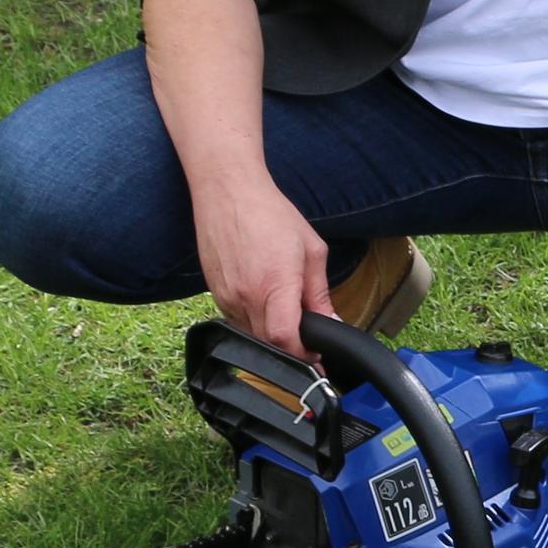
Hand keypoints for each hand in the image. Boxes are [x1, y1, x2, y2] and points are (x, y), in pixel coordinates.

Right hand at [191, 168, 333, 356]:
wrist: (228, 192)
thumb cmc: (271, 214)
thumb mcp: (311, 250)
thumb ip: (320, 293)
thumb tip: (333, 322)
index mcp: (274, 284)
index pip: (285, 339)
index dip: (303, 354)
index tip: (316, 352)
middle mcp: (246, 296)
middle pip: (269, 344)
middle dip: (291, 347)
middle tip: (307, 337)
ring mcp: (226, 297)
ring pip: (251, 336)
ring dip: (271, 334)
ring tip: (285, 311)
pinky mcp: (214, 294)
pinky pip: (236, 322)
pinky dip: (254, 321)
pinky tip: (263, 300)